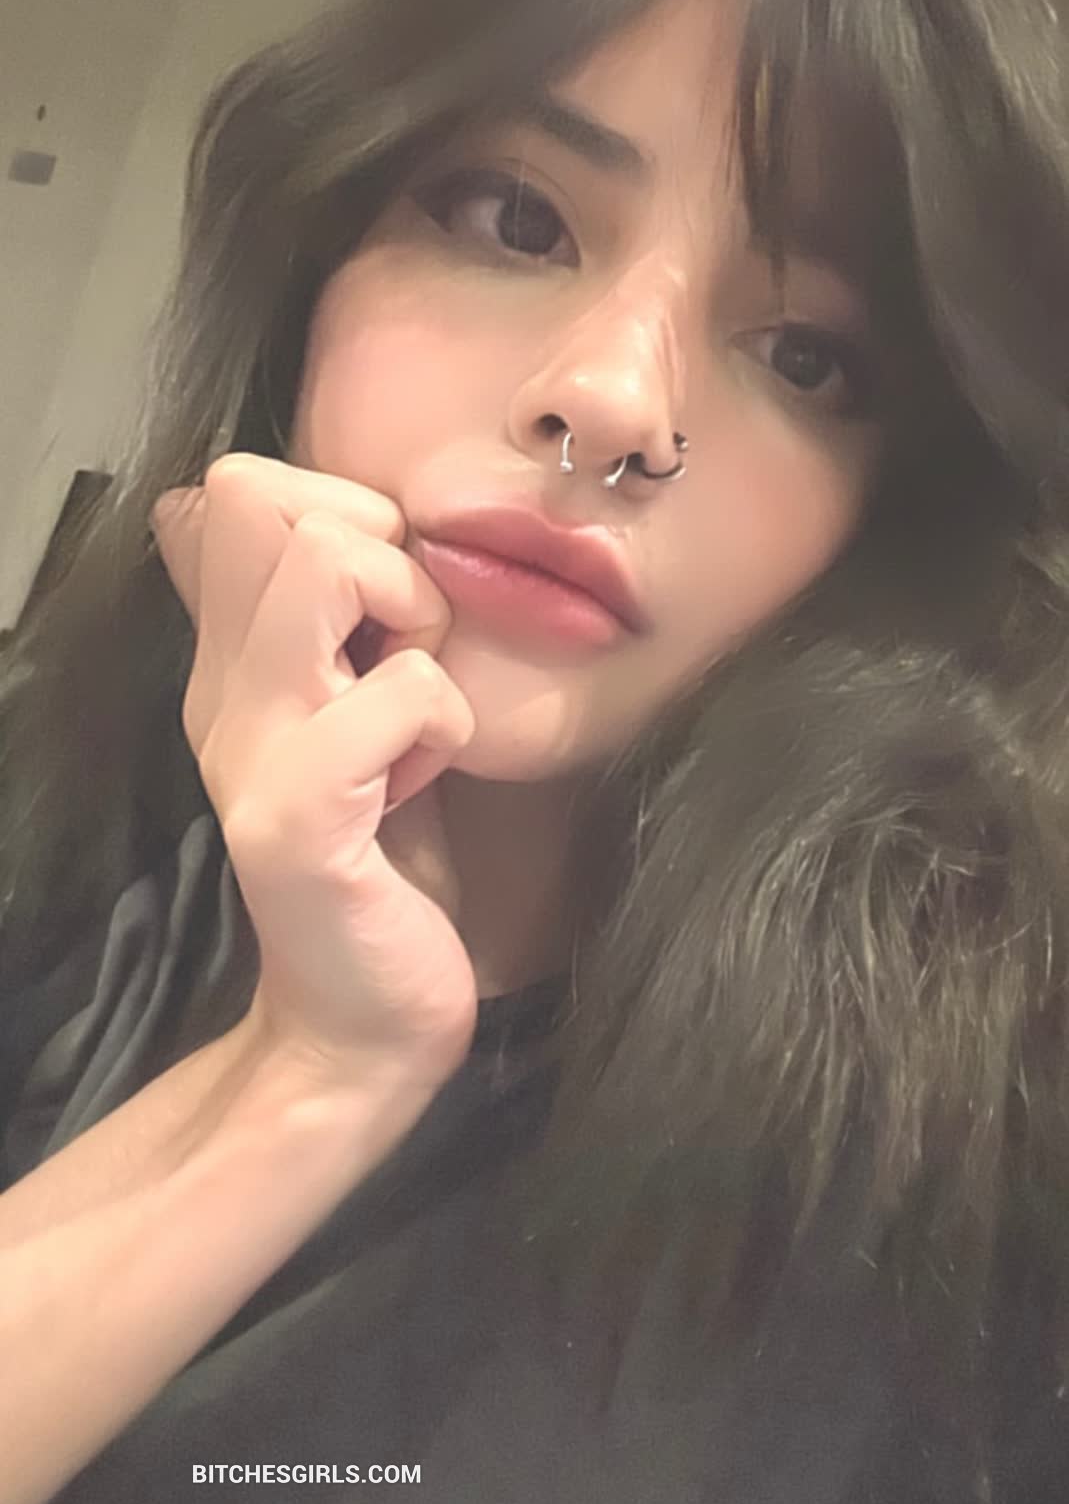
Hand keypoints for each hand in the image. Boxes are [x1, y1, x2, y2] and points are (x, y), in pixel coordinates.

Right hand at [150, 453, 477, 1091]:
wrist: (367, 1017)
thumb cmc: (387, 859)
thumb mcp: (355, 713)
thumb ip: (320, 622)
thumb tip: (277, 508)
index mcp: (231, 658)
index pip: (242, 485)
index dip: (345, 513)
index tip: (387, 614)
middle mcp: (219, 689)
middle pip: (265, 495)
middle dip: (383, 548)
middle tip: (409, 652)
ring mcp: (249, 750)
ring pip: (325, 562)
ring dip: (414, 618)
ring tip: (416, 708)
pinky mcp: (297, 818)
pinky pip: (406, 690)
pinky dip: (450, 723)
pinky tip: (427, 783)